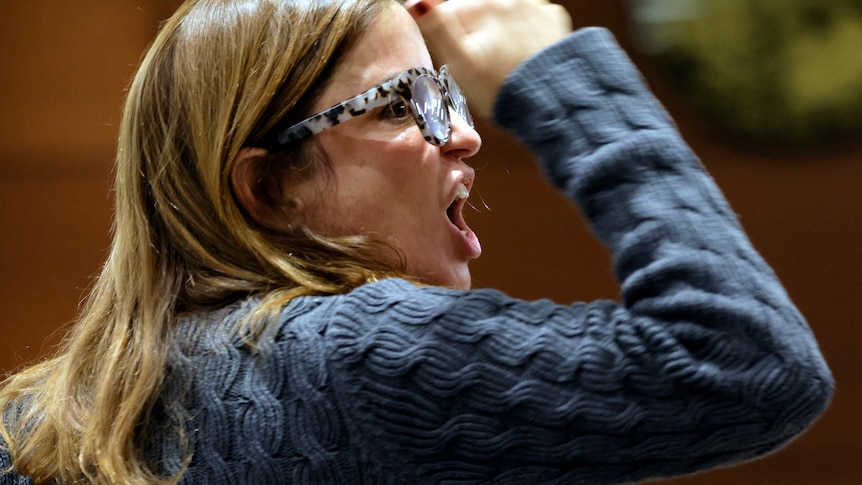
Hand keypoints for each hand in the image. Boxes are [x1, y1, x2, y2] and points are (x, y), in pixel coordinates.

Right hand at [405, 0, 571, 117]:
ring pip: (505, 12)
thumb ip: (437, 25)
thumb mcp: (459, 61)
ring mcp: (534, 8)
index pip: (450, 9)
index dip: (446, 32)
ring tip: (501, 59)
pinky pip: (532, 17)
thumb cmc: (503, 89)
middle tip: (481, 61)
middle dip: (475, 30)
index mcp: (482, 7)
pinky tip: (521, 53)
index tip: (454, 52)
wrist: (550, 103)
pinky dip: (524, 31)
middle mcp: (509, 1)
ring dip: (499, 28)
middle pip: (479, 9)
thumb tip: (415, 2)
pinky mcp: (553, 21)